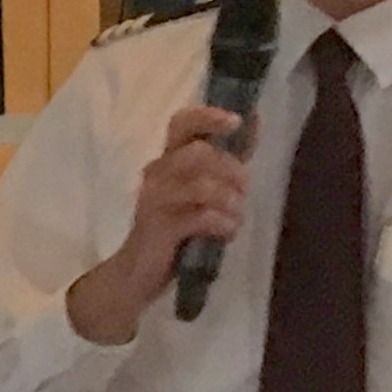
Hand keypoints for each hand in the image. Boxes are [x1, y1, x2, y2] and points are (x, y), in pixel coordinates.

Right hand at [67, 106, 250, 345]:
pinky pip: (201, 218)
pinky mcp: (159, 228)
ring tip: (236, 215)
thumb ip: (222, 162)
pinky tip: (227, 232)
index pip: (181, 124)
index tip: (237, 122)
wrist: (137, 274)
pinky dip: (223, 224)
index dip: (208, 117)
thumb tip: (253, 126)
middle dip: (231, 169)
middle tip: (245, 188)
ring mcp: (154, 200)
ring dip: (230, 200)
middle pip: (197, 153)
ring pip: (202, 185)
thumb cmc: (173, 229)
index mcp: (166, 160)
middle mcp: (156, 174)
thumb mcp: (198, 192)